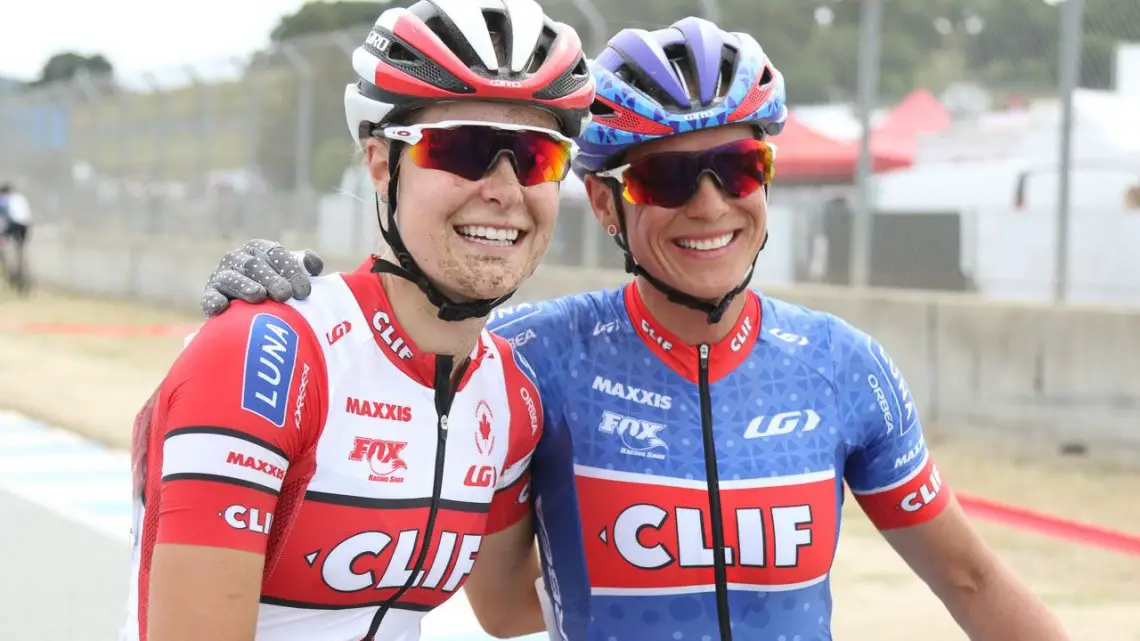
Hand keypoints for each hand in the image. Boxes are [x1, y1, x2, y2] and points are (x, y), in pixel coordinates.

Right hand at [200, 239, 323, 316]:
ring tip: (258, 296)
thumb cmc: (275, 289)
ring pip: (232, 278)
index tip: (304, 291)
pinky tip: (221, 307)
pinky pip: (209, 297)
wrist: (246, 312)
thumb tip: (313, 264)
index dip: (290, 270)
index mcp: (260, 250)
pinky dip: (213, 301)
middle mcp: (238, 258)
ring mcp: (221, 276)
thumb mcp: (290, 274)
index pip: (275, 253)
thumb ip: (303, 267)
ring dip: (245, 286)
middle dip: (271, 279)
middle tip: (285, 295)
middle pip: (254, 266)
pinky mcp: (210, 295)